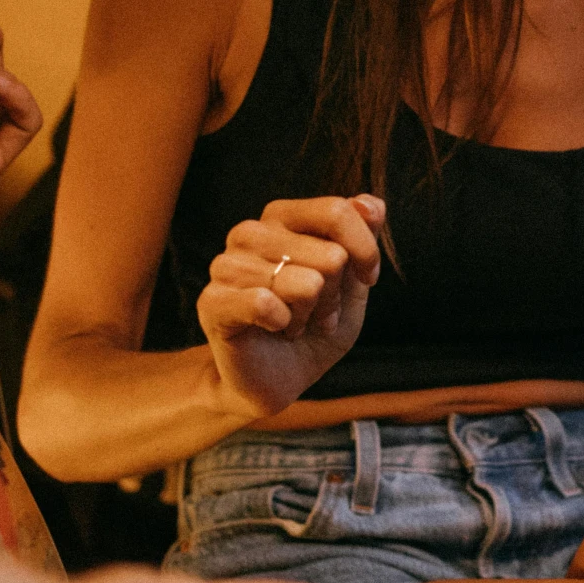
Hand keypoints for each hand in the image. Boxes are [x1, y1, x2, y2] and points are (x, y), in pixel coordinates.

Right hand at [199, 193, 384, 421]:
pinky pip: (265, 302)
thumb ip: (364, 238)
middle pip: (330, 255)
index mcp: (282, 217)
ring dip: (310, 315)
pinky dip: (284, 323)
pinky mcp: (213, 301)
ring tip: (293, 323)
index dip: (365, 251)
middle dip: (335, 295)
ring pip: (306, 284)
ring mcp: (226, 264)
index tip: (367, 278)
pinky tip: (276, 329)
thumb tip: (371, 203)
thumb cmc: (315, 327)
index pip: (336, 211)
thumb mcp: (353, 283)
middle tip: (315, 312)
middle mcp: (251, 232)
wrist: (279, 380)